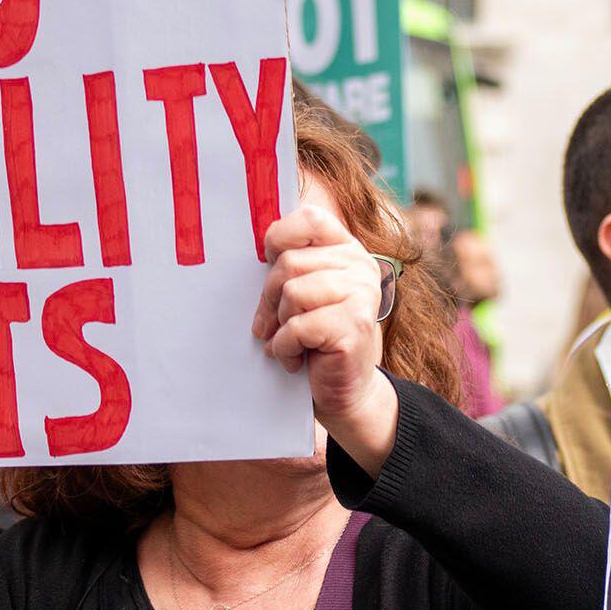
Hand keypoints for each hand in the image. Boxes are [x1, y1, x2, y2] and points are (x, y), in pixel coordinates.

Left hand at [252, 201, 398, 468]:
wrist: (342, 391)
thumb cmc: (314, 340)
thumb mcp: (301, 295)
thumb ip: (289, 266)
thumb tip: (248, 244)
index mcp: (347, 250)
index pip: (310, 218)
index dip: (279, 238)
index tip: (269, 264)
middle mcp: (360, 266)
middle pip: (289, 263)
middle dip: (268, 299)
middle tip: (269, 325)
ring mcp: (362, 294)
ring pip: (292, 293)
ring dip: (280, 325)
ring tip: (289, 342)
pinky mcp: (355, 325)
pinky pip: (299, 326)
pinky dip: (286, 347)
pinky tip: (296, 359)